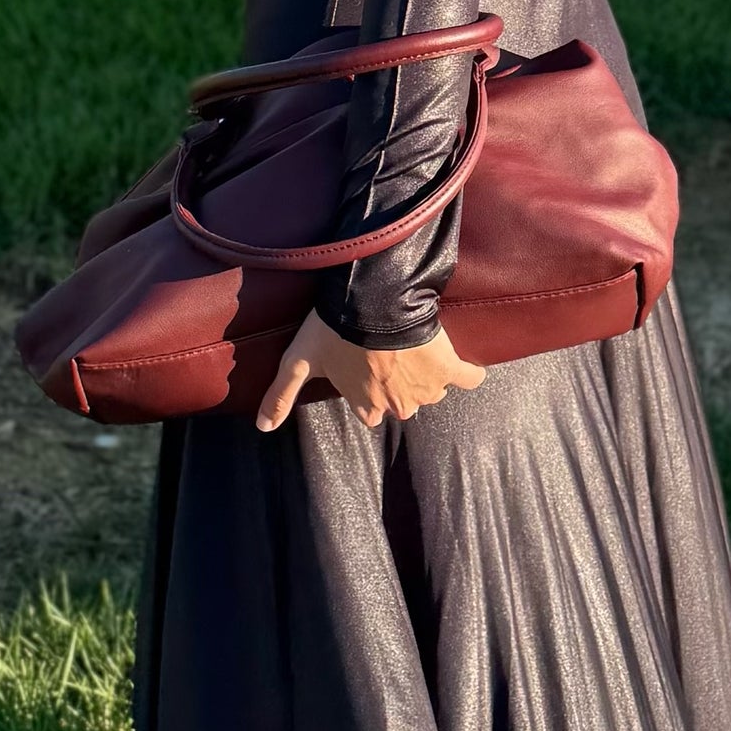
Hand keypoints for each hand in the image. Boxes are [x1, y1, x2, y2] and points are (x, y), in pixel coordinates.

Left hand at [256, 306, 487, 433]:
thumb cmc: (332, 331)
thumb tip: (261, 428)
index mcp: (365, 405)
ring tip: (415, 349)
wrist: (372, 302)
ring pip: (430, 393)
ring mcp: (425, 388)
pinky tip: (468, 369)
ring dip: (425, 377)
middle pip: (402, 405)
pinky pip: (467, 379)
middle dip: (396, 387)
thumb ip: (281, 395)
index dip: (367, 396)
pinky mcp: (448, 368)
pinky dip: (468, 375)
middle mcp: (397, 404)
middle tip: (389, 358)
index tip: (364, 375)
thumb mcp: (298, 362)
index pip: (370, 413)